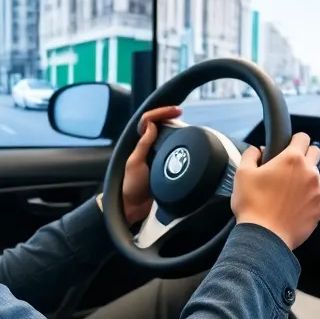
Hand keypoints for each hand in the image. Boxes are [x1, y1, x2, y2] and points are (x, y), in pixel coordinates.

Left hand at [121, 105, 182, 224]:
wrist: (135, 207)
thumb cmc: (131, 186)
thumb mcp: (135, 163)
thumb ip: (143, 144)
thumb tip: (151, 124)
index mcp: (139, 143)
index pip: (149, 120)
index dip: (161, 112)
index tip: (176, 111)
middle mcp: (148, 146)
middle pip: (158, 123)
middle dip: (169, 115)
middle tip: (181, 113)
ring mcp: (157, 155)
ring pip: (166, 135)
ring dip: (175, 126)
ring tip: (186, 124)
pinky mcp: (165, 165)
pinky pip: (173, 149)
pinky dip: (179, 142)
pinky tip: (187, 141)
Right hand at [231, 132, 319, 250]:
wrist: (264, 237)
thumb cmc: (252, 205)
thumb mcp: (242, 174)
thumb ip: (251, 155)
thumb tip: (257, 150)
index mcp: (292, 159)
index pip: (303, 137)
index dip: (295, 140)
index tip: (288, 146)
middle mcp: (310, 172)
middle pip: (316, 153)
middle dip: (305, 155)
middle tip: (290, 167)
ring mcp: (318, 191)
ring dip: (309, 179)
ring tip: (292, 190)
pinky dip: (314, 198)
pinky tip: (300, 204)